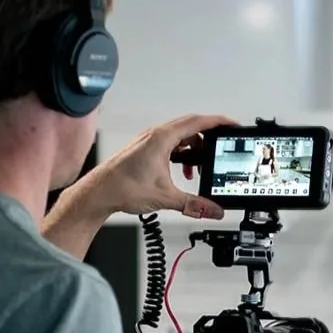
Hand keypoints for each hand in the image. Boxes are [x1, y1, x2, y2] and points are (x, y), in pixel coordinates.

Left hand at [76, 113, 237, 219]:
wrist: (99, 193)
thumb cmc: (122, 188)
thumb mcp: (166, 197)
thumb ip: (194, 205)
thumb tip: (214, 210)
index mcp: (162, 139)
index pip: (198, 122)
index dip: (218, 122)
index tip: (233, 124)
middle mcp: (155, 135)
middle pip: (191, 127)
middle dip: (209, 137)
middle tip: (222, 147)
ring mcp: (149, 141)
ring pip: (180, 137)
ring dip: (193, 149)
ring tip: (198, 169)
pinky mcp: (145, 149)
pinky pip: (170, 144)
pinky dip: (181, 154)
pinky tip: (182, 172)